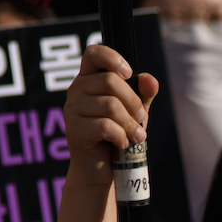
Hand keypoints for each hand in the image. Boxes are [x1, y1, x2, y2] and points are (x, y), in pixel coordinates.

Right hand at [63, 42, 157, 160]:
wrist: (100, 168)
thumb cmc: (117, 134)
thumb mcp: (135, 111)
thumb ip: (143, 93)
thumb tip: (148, 79)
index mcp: (89, 78)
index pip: (94, 53)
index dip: (112, 58)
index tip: (128, 73)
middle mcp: (76, 89)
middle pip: (110, 81)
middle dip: (133, 102)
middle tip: (141, 119)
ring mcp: (72, 109)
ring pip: (110, 105)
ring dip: (130, 124)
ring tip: (136, 137)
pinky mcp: (74, 130)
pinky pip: (105, 126)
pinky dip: (121, 136)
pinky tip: (122, 144)